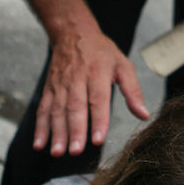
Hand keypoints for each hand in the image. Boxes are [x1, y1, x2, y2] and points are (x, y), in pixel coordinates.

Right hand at [33, 24, 148, 156]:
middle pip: (75, 107)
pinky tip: (39, 143)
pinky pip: (43, 108)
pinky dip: (40, 127)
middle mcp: (77, 79)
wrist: (73, 33)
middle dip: (75, 130)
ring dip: (56, 132)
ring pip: (57, 110)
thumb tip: (143, 114)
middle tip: (76, 151)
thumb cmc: (102, 52)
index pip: (98, 98)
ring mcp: (61, 84)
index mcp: (98, 72)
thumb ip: (133, 91)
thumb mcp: (123, 65)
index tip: (98, 139)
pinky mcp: (49, 88)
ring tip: (58, 151)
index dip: (98, 119)